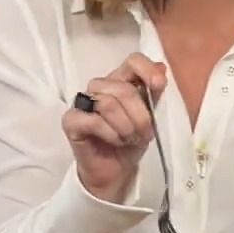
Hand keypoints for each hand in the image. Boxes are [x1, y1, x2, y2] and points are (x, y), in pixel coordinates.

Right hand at [61, 54, 166, 203]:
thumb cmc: (132, 140)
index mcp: (121, 80)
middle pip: (123, 89)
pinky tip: (115, 141)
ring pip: (109, 104)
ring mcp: (82, 102)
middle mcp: (100, 86)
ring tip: (129, 139)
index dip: (147, 70)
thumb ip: (155, 92)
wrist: (116, 171)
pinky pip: (94, 121)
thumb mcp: (152, 117)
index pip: (133, 61)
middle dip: (140, 116)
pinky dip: (111, 134)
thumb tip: (162, 68)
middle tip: (144, 134)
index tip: (159, 86)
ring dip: (126, 128)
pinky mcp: (71, 120)